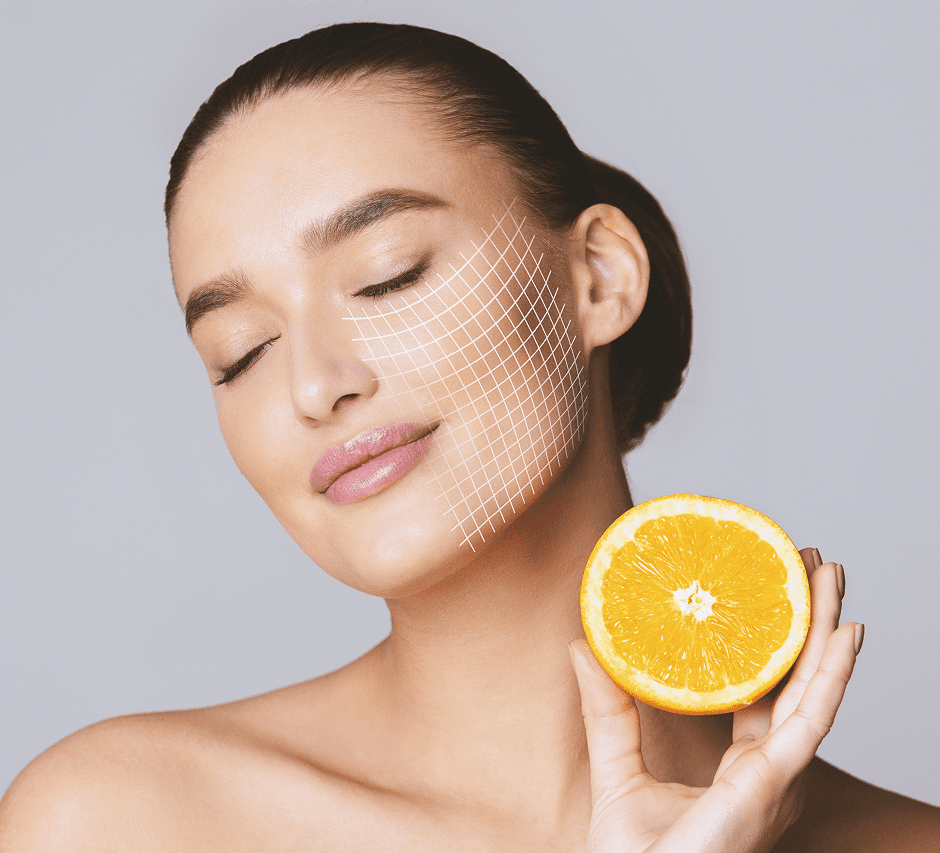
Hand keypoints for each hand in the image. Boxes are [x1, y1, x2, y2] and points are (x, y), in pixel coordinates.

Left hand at [570, 548, 861, 852]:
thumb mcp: (616, 766)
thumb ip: (607, 709)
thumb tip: (582, 643)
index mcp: (742, 769)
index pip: (765, 694)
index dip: (773, 646)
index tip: (768, 594)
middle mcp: (768, 769)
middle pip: (797, 681)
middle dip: (808, 622)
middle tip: (809, 565)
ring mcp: (776, 775)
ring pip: (814, 689)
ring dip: (827, 630)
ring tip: (830, 574)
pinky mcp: (773, 781)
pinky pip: (812, 719)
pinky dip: (834, 675)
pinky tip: (846, 633)